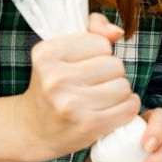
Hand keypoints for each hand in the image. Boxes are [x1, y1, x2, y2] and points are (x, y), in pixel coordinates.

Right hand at [17, 13, 137, 161]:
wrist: (33, 129)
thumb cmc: (53, 87)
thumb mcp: (61, 53)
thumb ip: (91, 32)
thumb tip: (117, 32)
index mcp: (47, 54)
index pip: (101, 43)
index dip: (100, 55)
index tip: (87, 66)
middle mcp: (56, 78)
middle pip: (115, 65)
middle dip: (112, 74)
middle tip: (96, 85)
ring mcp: (71, 103)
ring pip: (123, 87)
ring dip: (120, 92)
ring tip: (103, 98)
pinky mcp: (88, 125)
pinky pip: (128, 108)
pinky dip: (128, 107)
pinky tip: (115, 109)